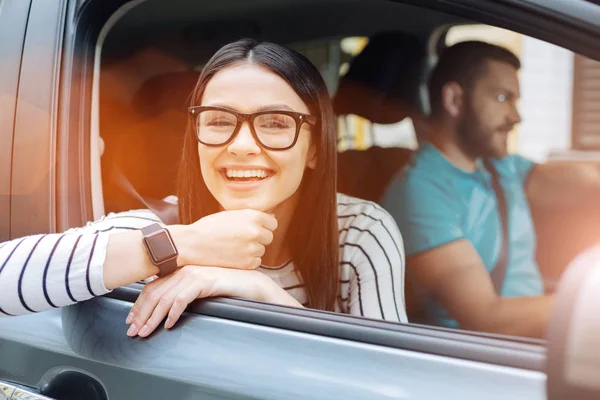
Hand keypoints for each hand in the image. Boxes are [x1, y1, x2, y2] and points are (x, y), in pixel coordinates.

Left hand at [125, 265, 300, 336]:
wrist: (250, 284)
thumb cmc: (225, 289)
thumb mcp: (199, 289)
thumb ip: (182, 292)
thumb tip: (162, 307)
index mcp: (180, 270)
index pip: (152, 287)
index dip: (138, 305)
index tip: (131, 320)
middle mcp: (184, 269)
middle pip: (155, 293)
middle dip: (141, 314)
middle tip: (133, 331)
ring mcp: (194, 274)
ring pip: (165, 298)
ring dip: (153, 318)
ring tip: (146, 332)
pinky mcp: (204, 281)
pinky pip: (182, 299)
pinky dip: (173, 313)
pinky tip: (168, 325)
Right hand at [173, 210, 277, 269]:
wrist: (192, 244)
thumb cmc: (209, 227)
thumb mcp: (231, 214)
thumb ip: (251, 216)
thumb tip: (272, 218)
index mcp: (253, 216)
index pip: (273, 223)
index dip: (264, 226)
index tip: (255, 229)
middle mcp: (255, 231)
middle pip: (269, 237)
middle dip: (259, 238)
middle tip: (241, 239)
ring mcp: (252, 248)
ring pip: (262, 250)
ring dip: (252, 250)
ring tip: (234, 247)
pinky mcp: (247, 263)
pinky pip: (255, 262)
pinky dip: (248, 261)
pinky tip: (234, 256)